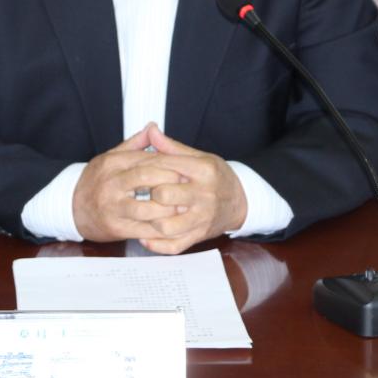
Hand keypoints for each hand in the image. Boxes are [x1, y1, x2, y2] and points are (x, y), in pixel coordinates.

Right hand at [72, 124, 186, 243]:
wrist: (70, 207)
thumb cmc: (95, 181)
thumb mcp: (110, 158)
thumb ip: (134, 144)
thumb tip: (154, 127)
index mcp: (111, 163)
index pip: (144, 158)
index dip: (168, 162)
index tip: (184, 166)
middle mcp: (110, 184)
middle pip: (146, 177)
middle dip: (170, 181)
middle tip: (187, 184)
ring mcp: (112, 207)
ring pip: (146, 207)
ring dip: (168, 208)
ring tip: (182, 206)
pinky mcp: (115, 227)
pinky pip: (142, 229)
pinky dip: (159, 229)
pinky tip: (171, 226)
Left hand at [134, 125, 247, 254]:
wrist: (241, 201)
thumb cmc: (217, 177)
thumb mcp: (200, 157)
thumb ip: (173, 147)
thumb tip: (151, 131)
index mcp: (203, 171)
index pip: (167, 166)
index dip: (147, 167)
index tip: (136, 169)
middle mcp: (203, 195)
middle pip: (165, 195)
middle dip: (149, 192)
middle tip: (141, 191)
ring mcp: (201, 218)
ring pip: (166, 225)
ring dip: (149, 221)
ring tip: (142, 213)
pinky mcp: (198, 236)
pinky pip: (173, 246)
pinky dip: (156, 245)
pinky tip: (145, 236)